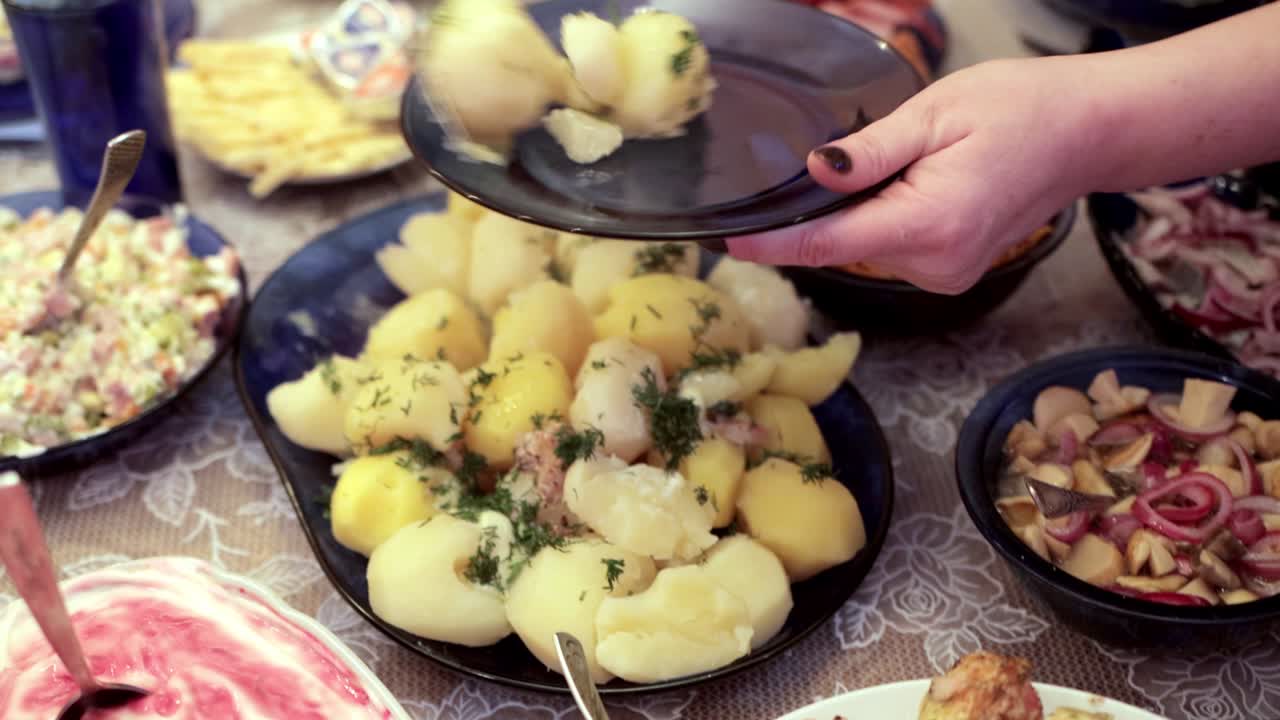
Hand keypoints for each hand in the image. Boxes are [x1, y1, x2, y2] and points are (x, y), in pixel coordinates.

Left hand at [726, 57, 1095, 293]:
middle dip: (828, 209)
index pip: (827, 245)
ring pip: (866, 247)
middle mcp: (937, 264)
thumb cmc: (1024, 110)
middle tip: (859, 156)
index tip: (731, 241)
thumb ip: (870, 151)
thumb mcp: (936, 113)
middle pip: (843, 245)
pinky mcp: (951, 271)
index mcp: (930, 224)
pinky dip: (884, 220)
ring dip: (862, 212)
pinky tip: (915, 184)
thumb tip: (815, 171)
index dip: (774, 244)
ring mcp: (946, 274)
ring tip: (911, 161)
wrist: (1088, 132)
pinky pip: (892, 248)